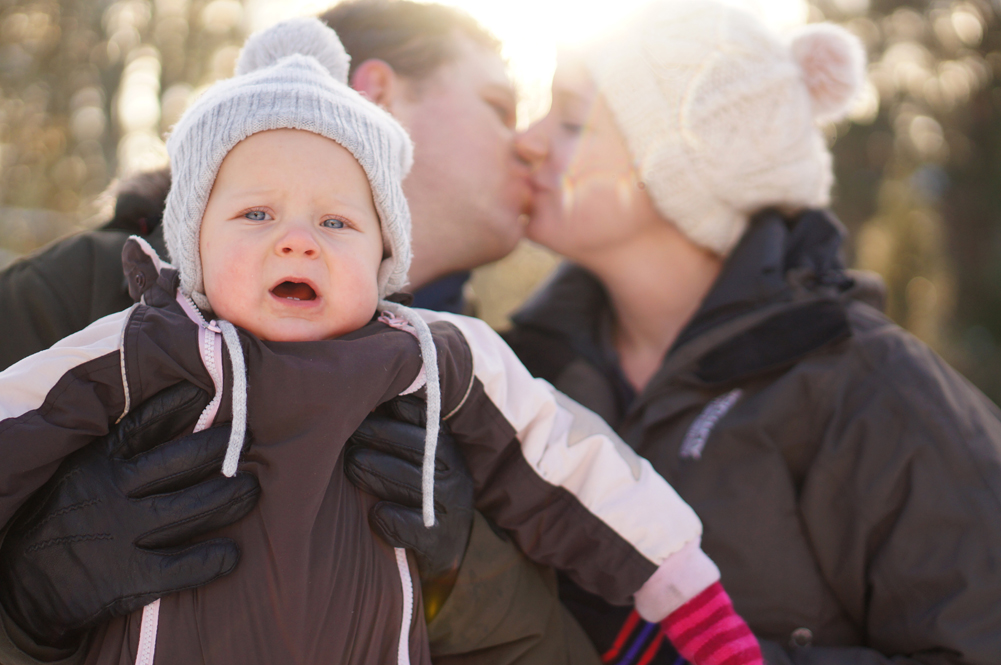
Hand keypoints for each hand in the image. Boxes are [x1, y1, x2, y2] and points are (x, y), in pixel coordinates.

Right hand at [0, 382, 260, 648]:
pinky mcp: (124, 578)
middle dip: (221, 448)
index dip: (178, 406)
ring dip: (228, 498)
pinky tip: (231, 554)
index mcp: (97, 464)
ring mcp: (118, 535)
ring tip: (252, 489)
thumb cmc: (59, 519)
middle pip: (180, 463)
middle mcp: (111, 493)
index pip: (143, 426)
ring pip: (188, 509)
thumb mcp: (78, 471)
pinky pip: (178, 568)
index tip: (208, 393)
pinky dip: (208, 560)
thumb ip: (120, 446)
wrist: (17, 585)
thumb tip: (180, 407)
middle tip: (250, 439)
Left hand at [345, 396, 473, 614]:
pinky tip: (374, 512)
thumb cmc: (423, 489)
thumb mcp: (425, 456)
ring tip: (351, 465)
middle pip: (414, 445)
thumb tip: (366, 392)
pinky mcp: (437, 540)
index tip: (364, 406)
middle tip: (346, 437)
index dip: (393, 409)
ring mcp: (447, 507)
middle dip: (375, 436)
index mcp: (447, 447)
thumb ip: (403, 428)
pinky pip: (405, 525)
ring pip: (408, 481)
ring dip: (373, 473)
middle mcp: (453, 474)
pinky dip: (386, 517)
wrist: (450, 547)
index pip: (424, 417)